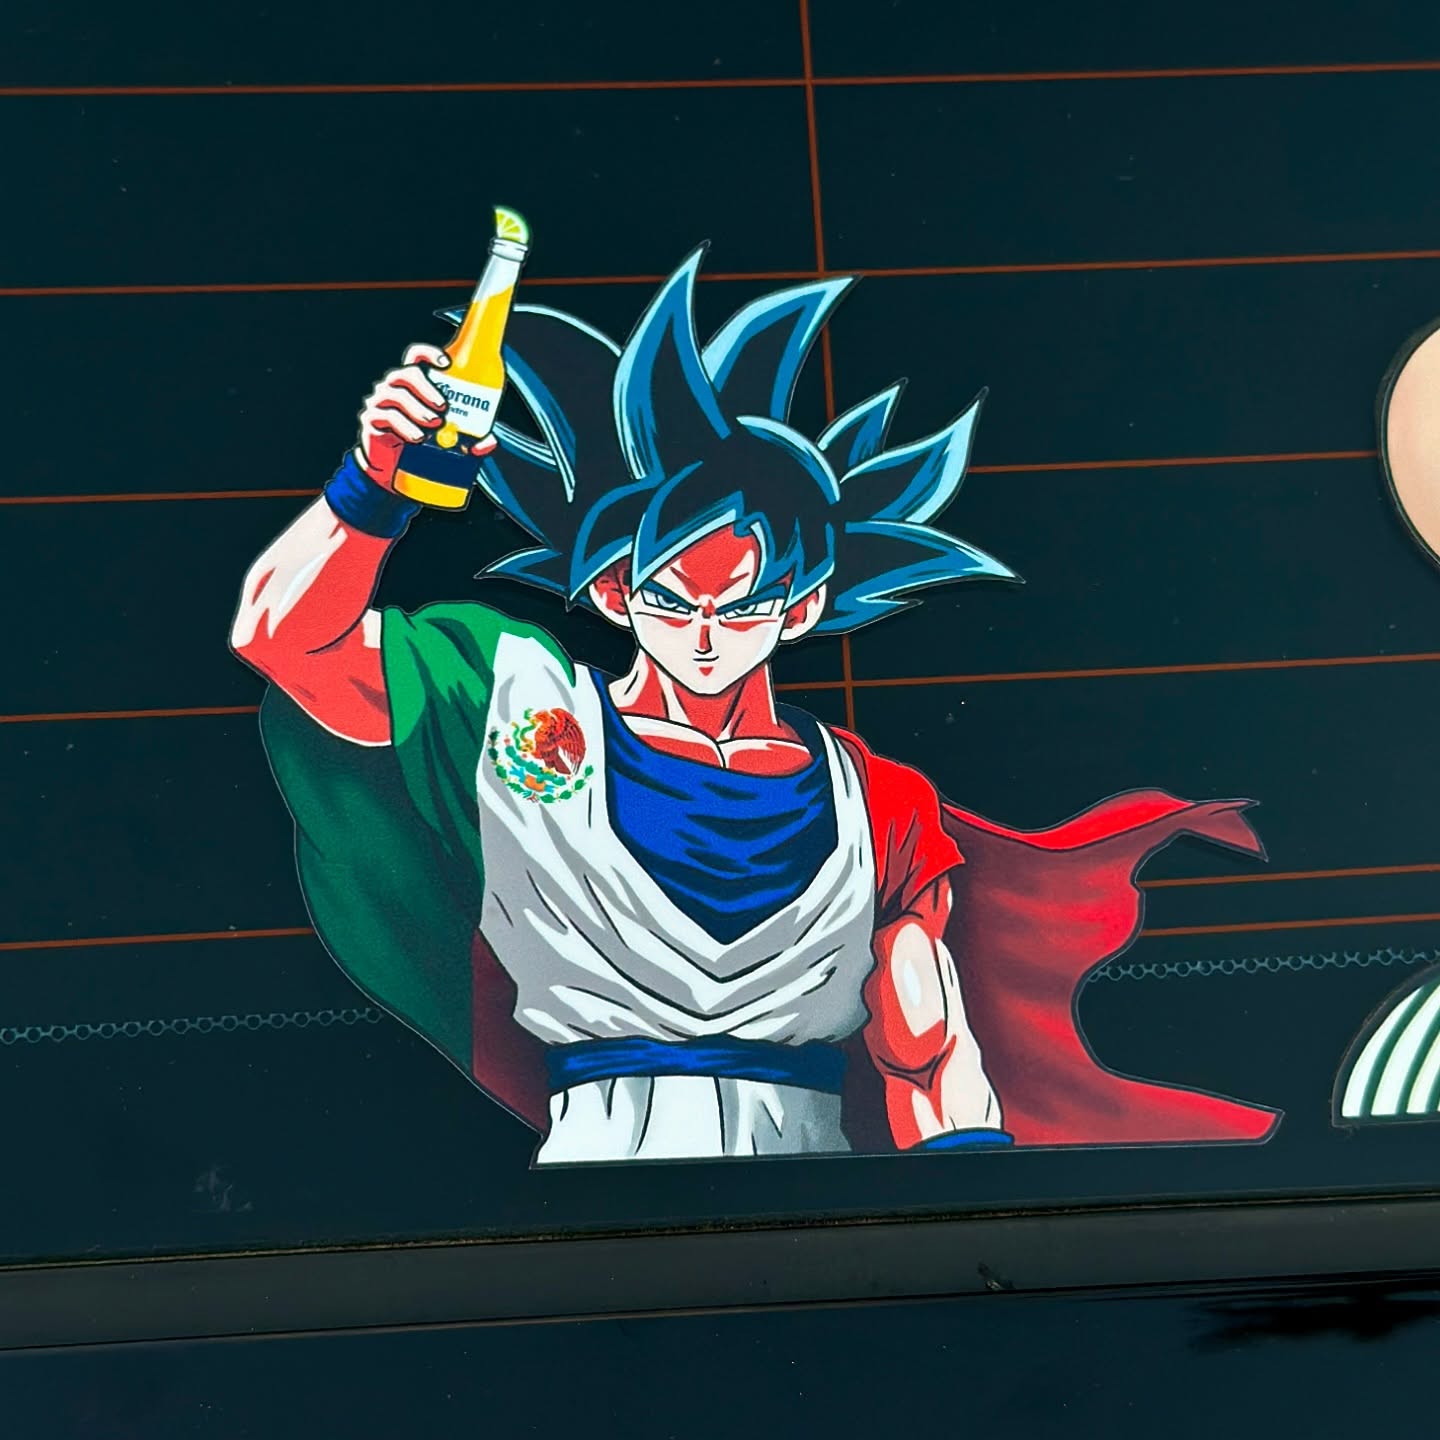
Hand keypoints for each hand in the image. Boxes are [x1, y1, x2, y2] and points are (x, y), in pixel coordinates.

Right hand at [353, 344, 496, 487]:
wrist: (392, 467)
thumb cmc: (421, 444)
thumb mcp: (448, 440)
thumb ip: (470, 439)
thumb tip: (488, 442)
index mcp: (414, 384)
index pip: (416, 357)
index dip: (429, 354)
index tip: (447, 364)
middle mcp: (395, 387)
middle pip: (406, 374)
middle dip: (426, 388)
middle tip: (444, 408)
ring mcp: (381, 402)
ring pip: (395, 394)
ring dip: (417, 409)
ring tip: (434, 425)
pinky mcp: (373, 420)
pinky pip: (386, 417)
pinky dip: (404, 426)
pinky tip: (417, 437)